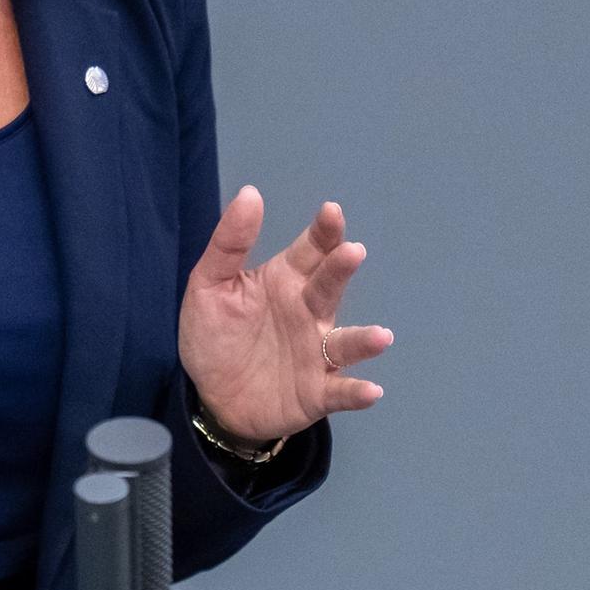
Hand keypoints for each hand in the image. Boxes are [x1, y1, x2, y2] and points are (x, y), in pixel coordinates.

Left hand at [178, 186, 391, 445]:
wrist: (211, 397)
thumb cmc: (215, 335)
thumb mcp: (209, 286)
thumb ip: (229, 243)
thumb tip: (251, 193)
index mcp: (285, 281)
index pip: (311, 250)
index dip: (324, 232)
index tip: (331, 212)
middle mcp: (309, 313)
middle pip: (329, 287)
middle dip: (341, 270)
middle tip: (352, 252)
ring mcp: (316, 354)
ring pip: (344, 342)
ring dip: (363, 340)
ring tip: (381, 337)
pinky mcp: (315, 392)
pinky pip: (339, 391)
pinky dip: (356, 391)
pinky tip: (371, 390)